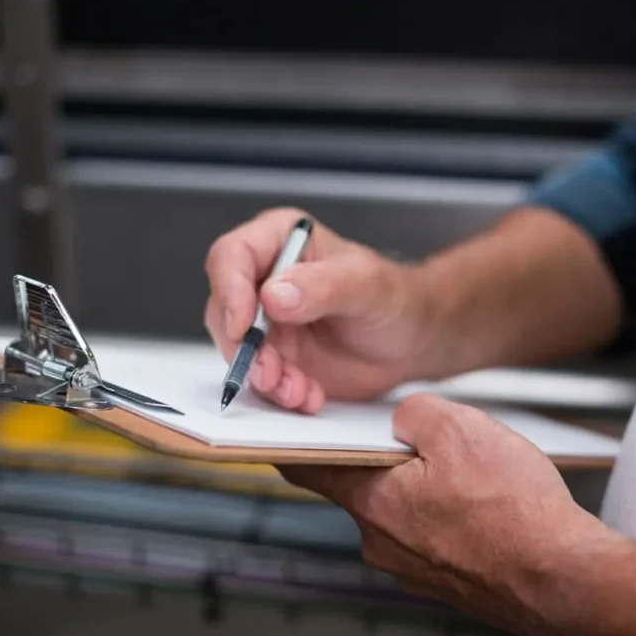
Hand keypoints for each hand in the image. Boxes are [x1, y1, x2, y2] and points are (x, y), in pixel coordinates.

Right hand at [205, 208, 432, 412]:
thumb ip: (322, 286)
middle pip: (224, 309)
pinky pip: (259, 378)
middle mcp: (263, 278)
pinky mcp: (273, 356)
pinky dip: (280, 392)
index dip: (230, 290)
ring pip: (238, 350)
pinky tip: (308, 395)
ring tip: (298, 390)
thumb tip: (273, 296)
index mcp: (279, 239)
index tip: (244, 325)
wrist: (410, 341)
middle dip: (246, 348)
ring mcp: (265, 321)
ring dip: (264, 376)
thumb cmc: (393, 298)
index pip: (232, 256)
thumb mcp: (365, 285)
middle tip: (273, 372)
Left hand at [278, 393, 609, 635]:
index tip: (294, 423)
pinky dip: (449, 513)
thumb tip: (402, 418)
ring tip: (475, 474)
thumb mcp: (461, 429)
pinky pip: (432, 533)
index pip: (306, 466)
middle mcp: (381, 541)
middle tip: (432, 438)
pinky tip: (486, 502)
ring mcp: (412, 566)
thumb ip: (415, 413)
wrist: (562, 579)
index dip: (299, 438)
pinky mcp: (443, 579)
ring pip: (403, 508)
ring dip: (426, 485)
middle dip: (392, 456)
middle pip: (365, 483)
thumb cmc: (515, 514)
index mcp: (372, 501)